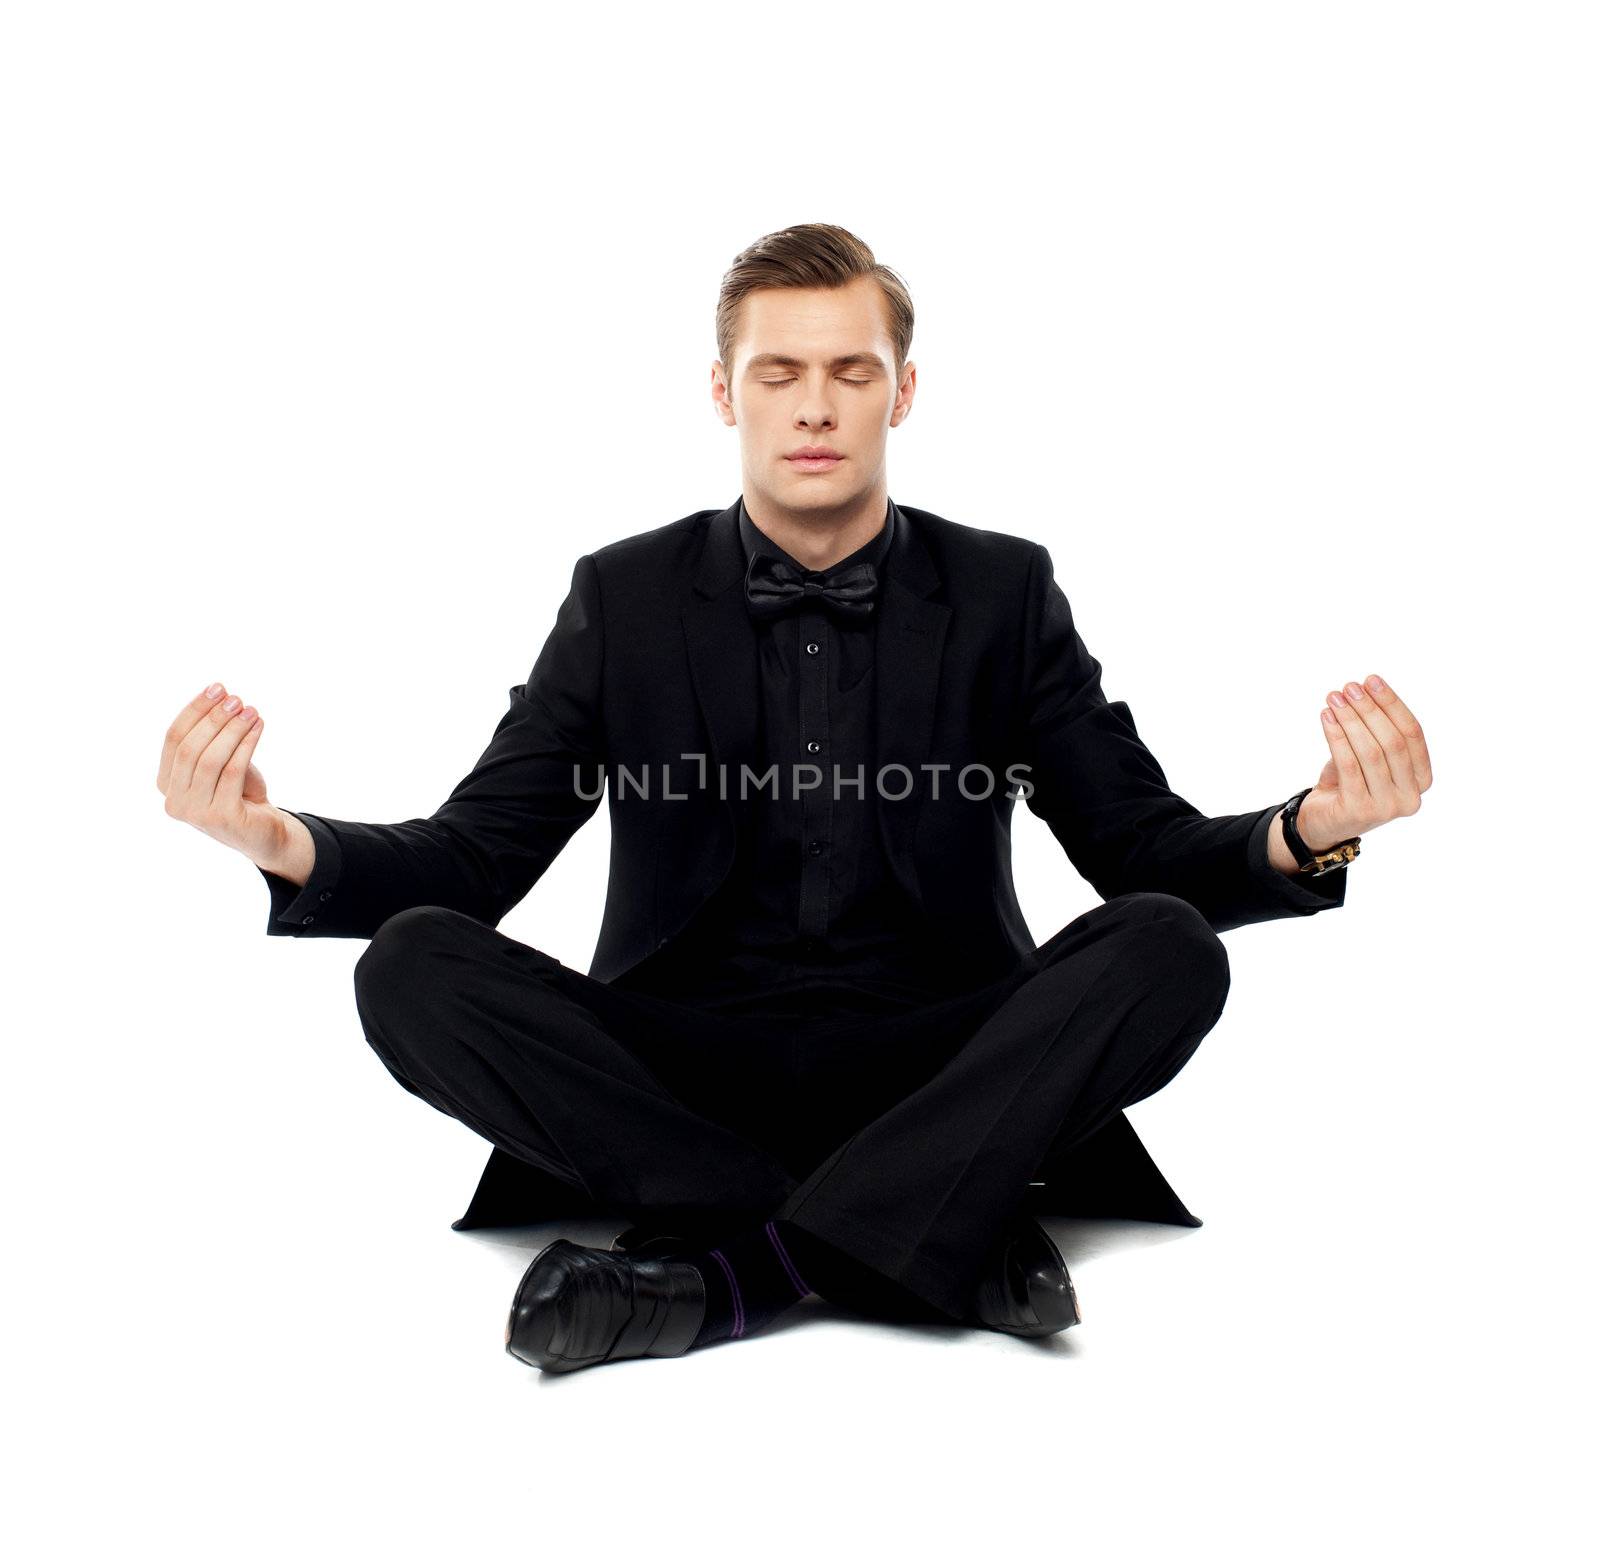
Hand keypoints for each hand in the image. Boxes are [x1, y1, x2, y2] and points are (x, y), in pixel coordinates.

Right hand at [158, 681, 284, 863]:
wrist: (265, 833)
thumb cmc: (241, 794)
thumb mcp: (222, 763)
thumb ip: (213, 740)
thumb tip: (222, 701)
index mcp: (166, 783)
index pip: (173, 739)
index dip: (194, 711)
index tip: (217, 688)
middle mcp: (173, 800)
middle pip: (189, 748)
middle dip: (212, 719)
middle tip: (236, 699)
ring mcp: (194, 812)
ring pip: (210, 760)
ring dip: (231, 730)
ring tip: (251, 711)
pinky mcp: (221, 817)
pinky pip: (232, 772)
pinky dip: (246, 745)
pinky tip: (258, 728)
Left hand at [1295, 673, 1430, 851]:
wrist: (1322, 823)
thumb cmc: (1348, 784)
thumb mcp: (1368, 757)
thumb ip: (1376, 732)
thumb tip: (1365, 690)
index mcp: (1421, 780)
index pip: (1413, 734)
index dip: (1393, 704)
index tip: (1372, 680)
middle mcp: (1411, 797)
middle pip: (1393, 741)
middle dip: (1370, 709)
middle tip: (1349, 687)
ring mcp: (1387, 807)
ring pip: (1371, 752)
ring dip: (1351, 720)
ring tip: (1334, 699)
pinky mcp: (1359, 810)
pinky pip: (1348, 764)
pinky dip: (1337, 737)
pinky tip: (1326, 718)